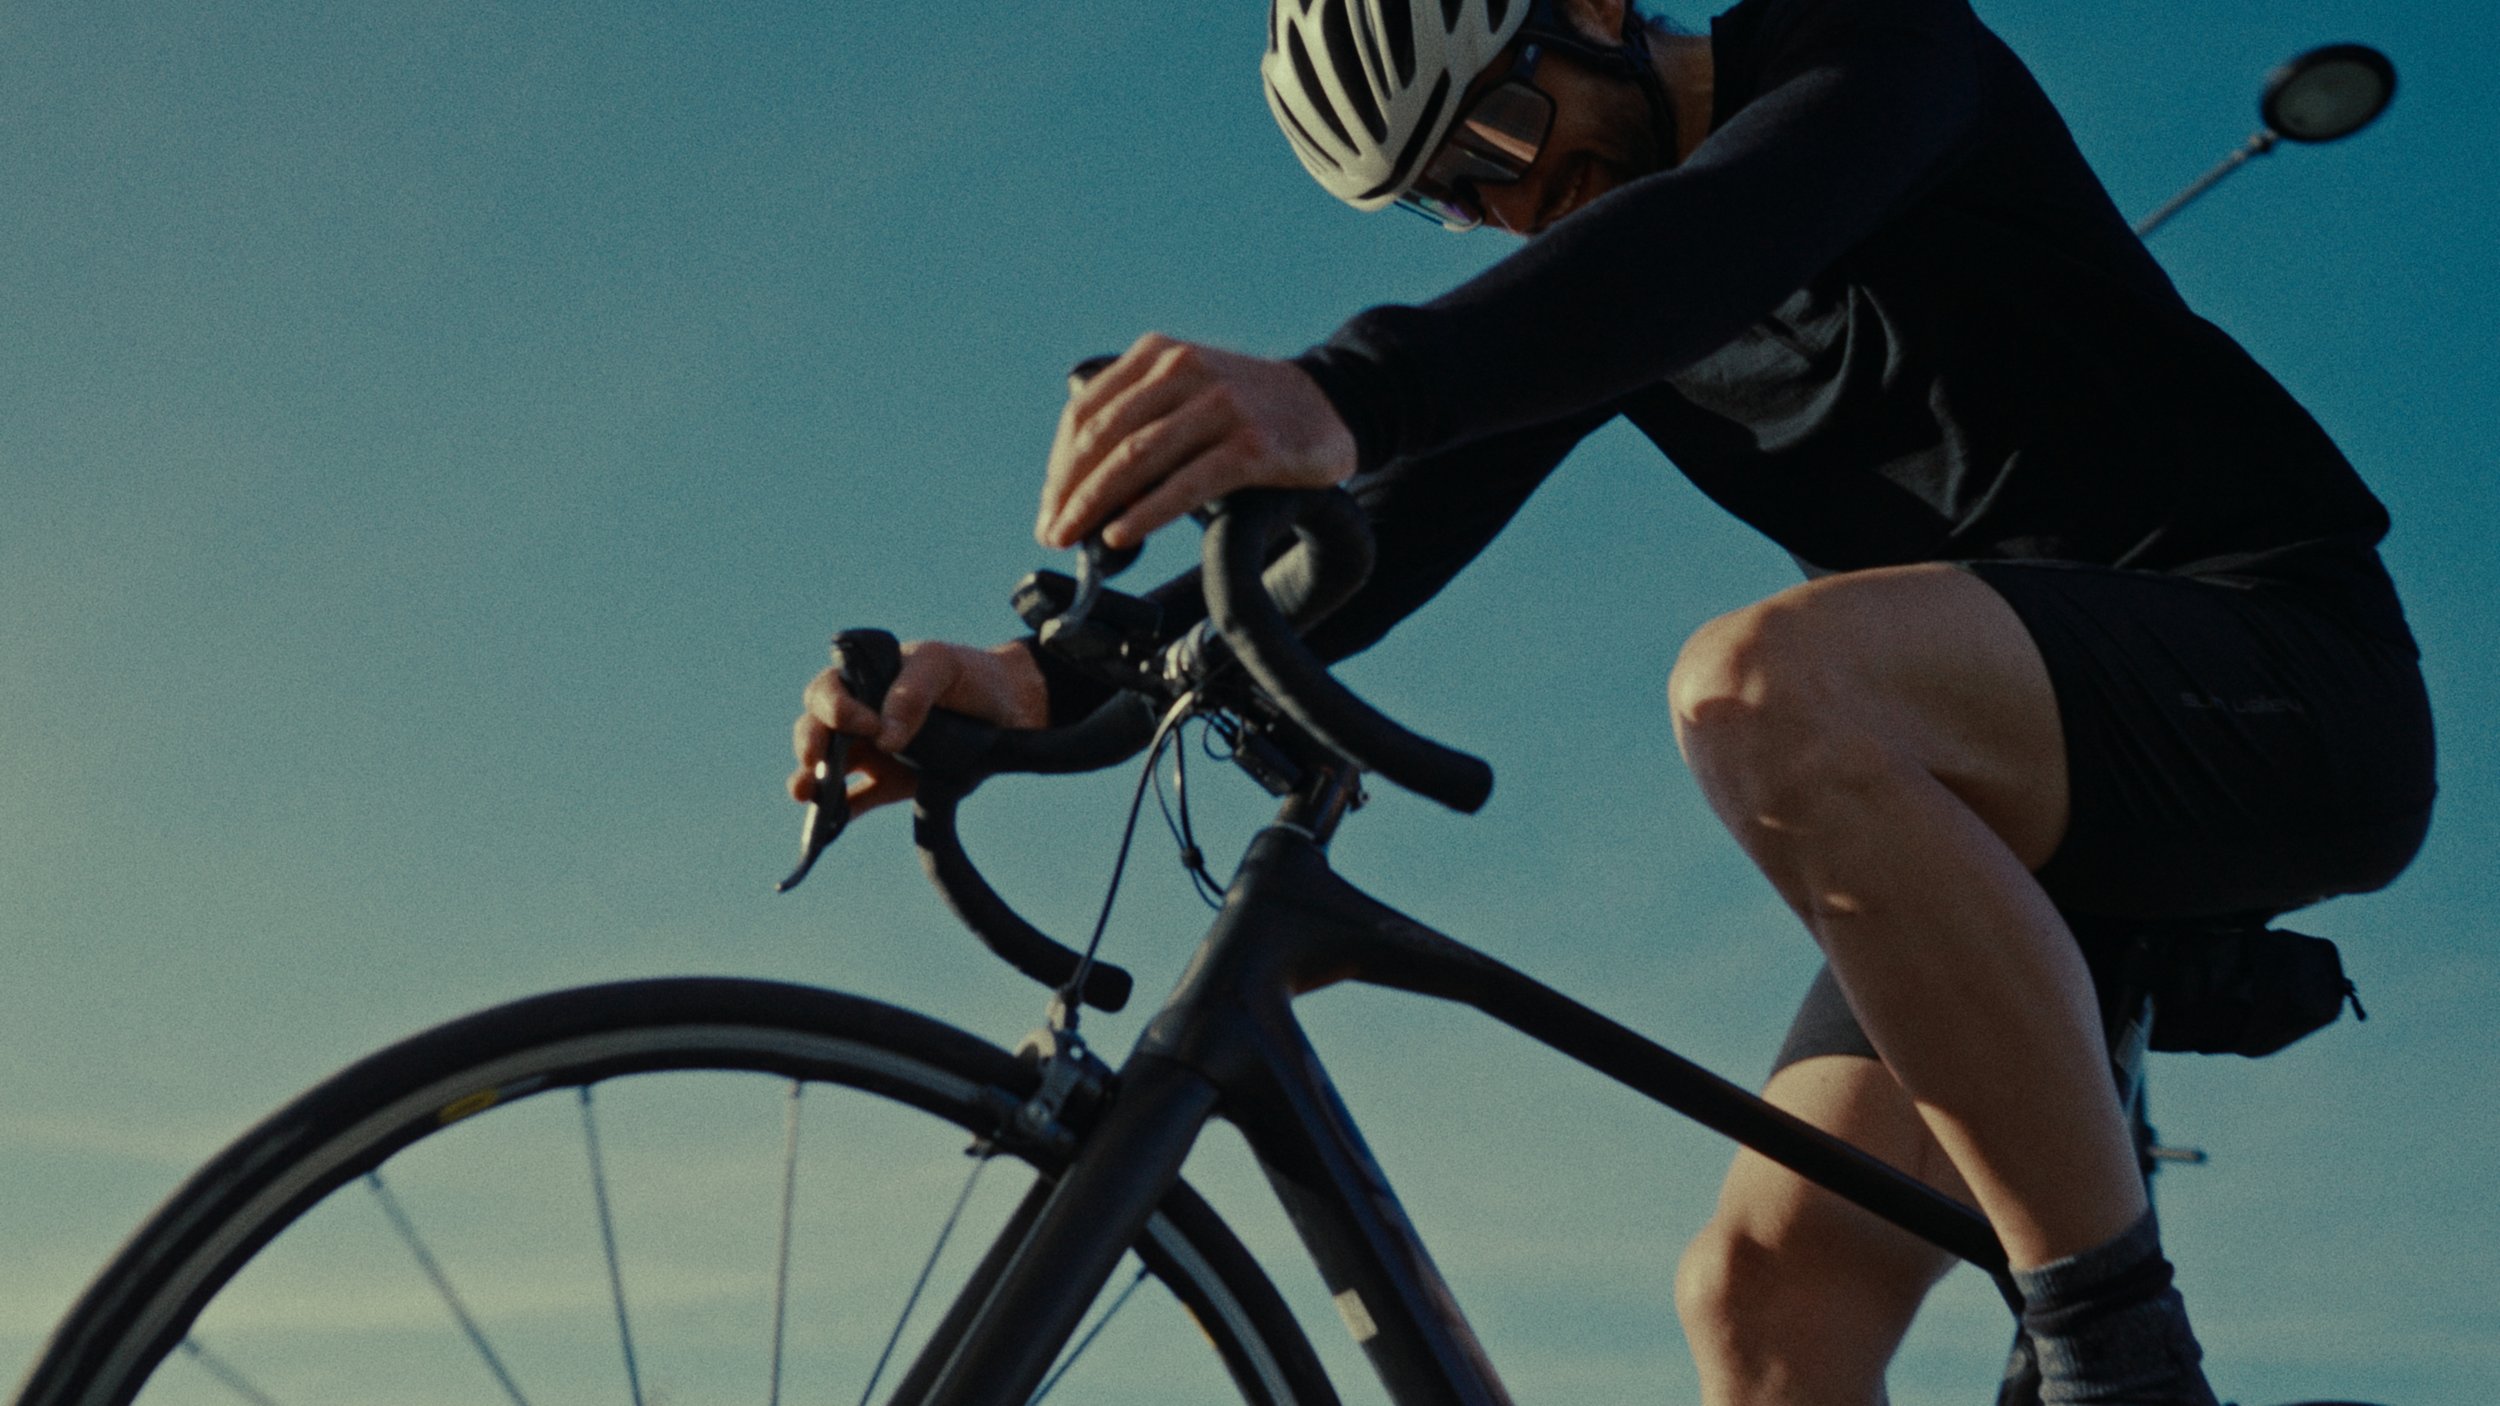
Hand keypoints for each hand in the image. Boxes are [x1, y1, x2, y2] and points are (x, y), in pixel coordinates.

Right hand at [787, 640, 1047, 816]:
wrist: (1009, 707)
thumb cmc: (969, 675)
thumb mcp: (942, 665)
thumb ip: (912, 691)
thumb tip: (883, 737)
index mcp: (864, 680)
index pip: (828, 691)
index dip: (836, 707)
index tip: (869, 724)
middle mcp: (859, 717)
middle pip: (815, 729)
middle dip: (808, 744)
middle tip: (814, 760)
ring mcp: (872, 753)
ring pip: (827, 769)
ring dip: (812, 783)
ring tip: (803, 794)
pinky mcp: (889, 785)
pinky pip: (855, 803)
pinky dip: (837, 816)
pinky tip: (827, 829)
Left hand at [1037, 333, 1355, 551]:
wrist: (1329, 403)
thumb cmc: (1248, 408)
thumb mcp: (1189, 386)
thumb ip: (1141, 413)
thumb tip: (1080, 483)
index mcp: (1159, 354)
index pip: (1087, 412)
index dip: (1060, 465)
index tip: (1049, 505)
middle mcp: (1186, 369)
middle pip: (1104, 436)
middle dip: (1069, 491)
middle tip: (1053, 531)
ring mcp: (1220, 405)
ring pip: (1136, 458)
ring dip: (1094, 504)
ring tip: (1074, 538)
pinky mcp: (1252, 445)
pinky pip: (1186, 483)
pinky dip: (1146, 512)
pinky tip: (1121, 534)